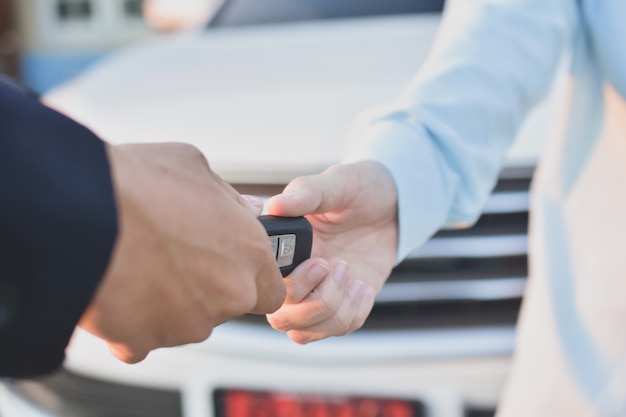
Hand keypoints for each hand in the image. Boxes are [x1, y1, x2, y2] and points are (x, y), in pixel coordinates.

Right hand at [79, 142, 284, 362]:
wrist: (78, 211)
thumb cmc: (139, 184)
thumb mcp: (196, 168)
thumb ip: (229, 198)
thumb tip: (245, 209)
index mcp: (249, 253)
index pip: (273, 288)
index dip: (254, 278)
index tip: (233, 267)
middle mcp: (228, 295)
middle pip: (230, 305)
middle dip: (210, 288)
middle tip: (178, 259)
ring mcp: (187, 323)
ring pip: (188, 322)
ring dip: (172, 302)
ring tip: (142, 264)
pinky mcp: (144, 341)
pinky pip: (144, 339)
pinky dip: (134, 323)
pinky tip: (121, 290)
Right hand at [266, 161, 397, 343]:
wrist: (393, 202)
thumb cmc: (358, 188)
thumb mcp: (336, 183)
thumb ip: (306, 193)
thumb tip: (275, 205)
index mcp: (285, 249)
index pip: (268, 285)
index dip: (292, 285)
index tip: (320, 261)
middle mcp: (296, 276)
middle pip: (282, 319)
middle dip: (312, 304)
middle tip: (336, 266)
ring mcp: (319, 293)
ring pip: (307, 331)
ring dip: (335, 308)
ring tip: (351, 272)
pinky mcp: (345, 303)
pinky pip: (340, 328)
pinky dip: (353, 312)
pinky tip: (363, 285)